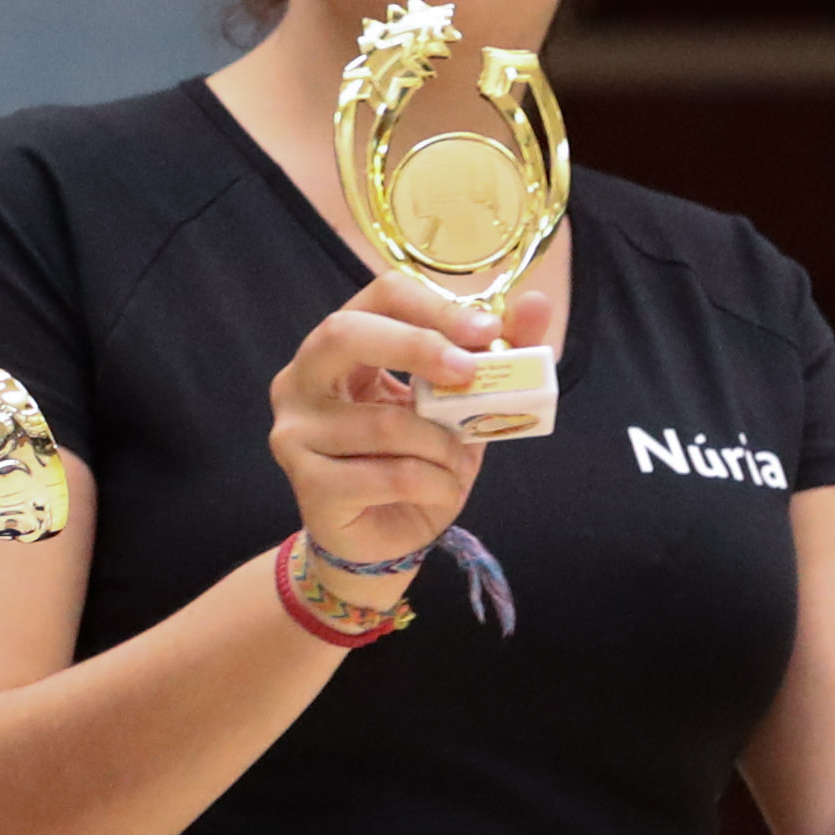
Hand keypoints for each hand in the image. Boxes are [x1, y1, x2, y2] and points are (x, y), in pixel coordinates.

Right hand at [267, 273, 560, 564]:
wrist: (381, 539)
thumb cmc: (416, 460)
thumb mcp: (463, 404)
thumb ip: (497, 353)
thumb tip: (538, 302)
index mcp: (340, 345)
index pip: (381, 296)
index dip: (436, 307)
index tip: (488, 331)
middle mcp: (301, 378)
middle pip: (346, 334)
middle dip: (418, 347)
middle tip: (470, 372)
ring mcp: (296, 431)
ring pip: (385, 422)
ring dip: (442, 446)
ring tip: (455, 462)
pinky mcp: (308, 484)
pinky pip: (391, 476)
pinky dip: (434, 484)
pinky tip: (439, 490)